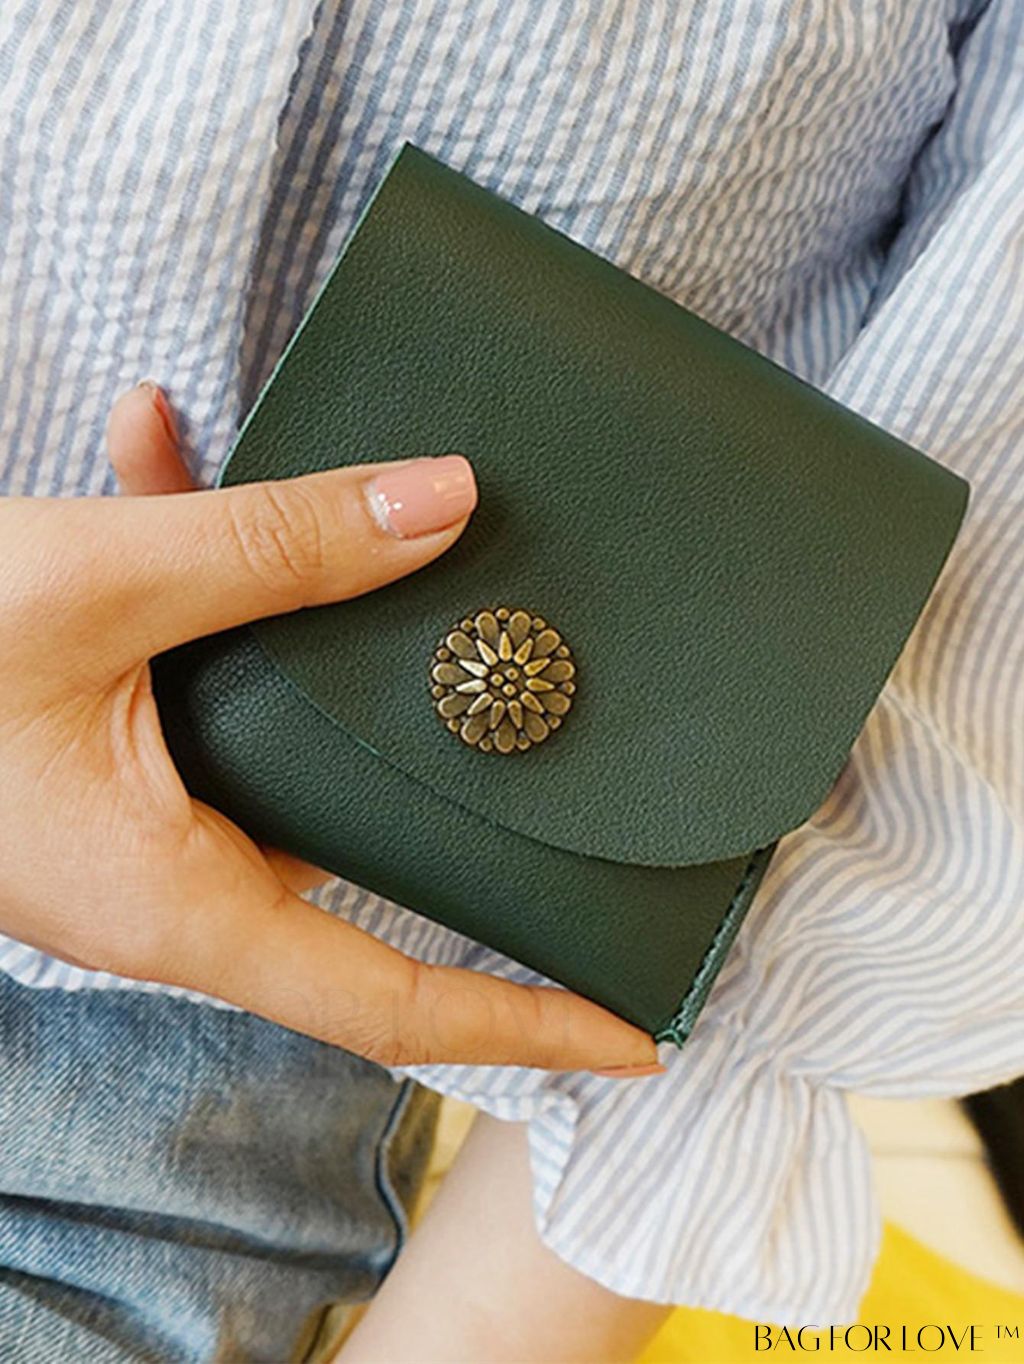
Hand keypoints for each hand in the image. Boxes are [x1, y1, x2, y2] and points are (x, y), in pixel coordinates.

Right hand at [0, 383, 656, 1072]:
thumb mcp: (93, 589)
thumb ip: (273, 548)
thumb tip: (446, 504)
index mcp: (183, 899)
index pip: (396, 1000)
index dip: (526, 1024)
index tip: (639, 1030)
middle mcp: (183, 876)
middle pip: (372, 865)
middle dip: (463, 791)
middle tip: (564, 733)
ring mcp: (153, 817)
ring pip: (288, 742)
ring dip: (315, 625)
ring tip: (369, 518)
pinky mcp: (122, 756)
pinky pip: (202, 679)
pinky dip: (208, 575)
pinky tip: (160, 442)